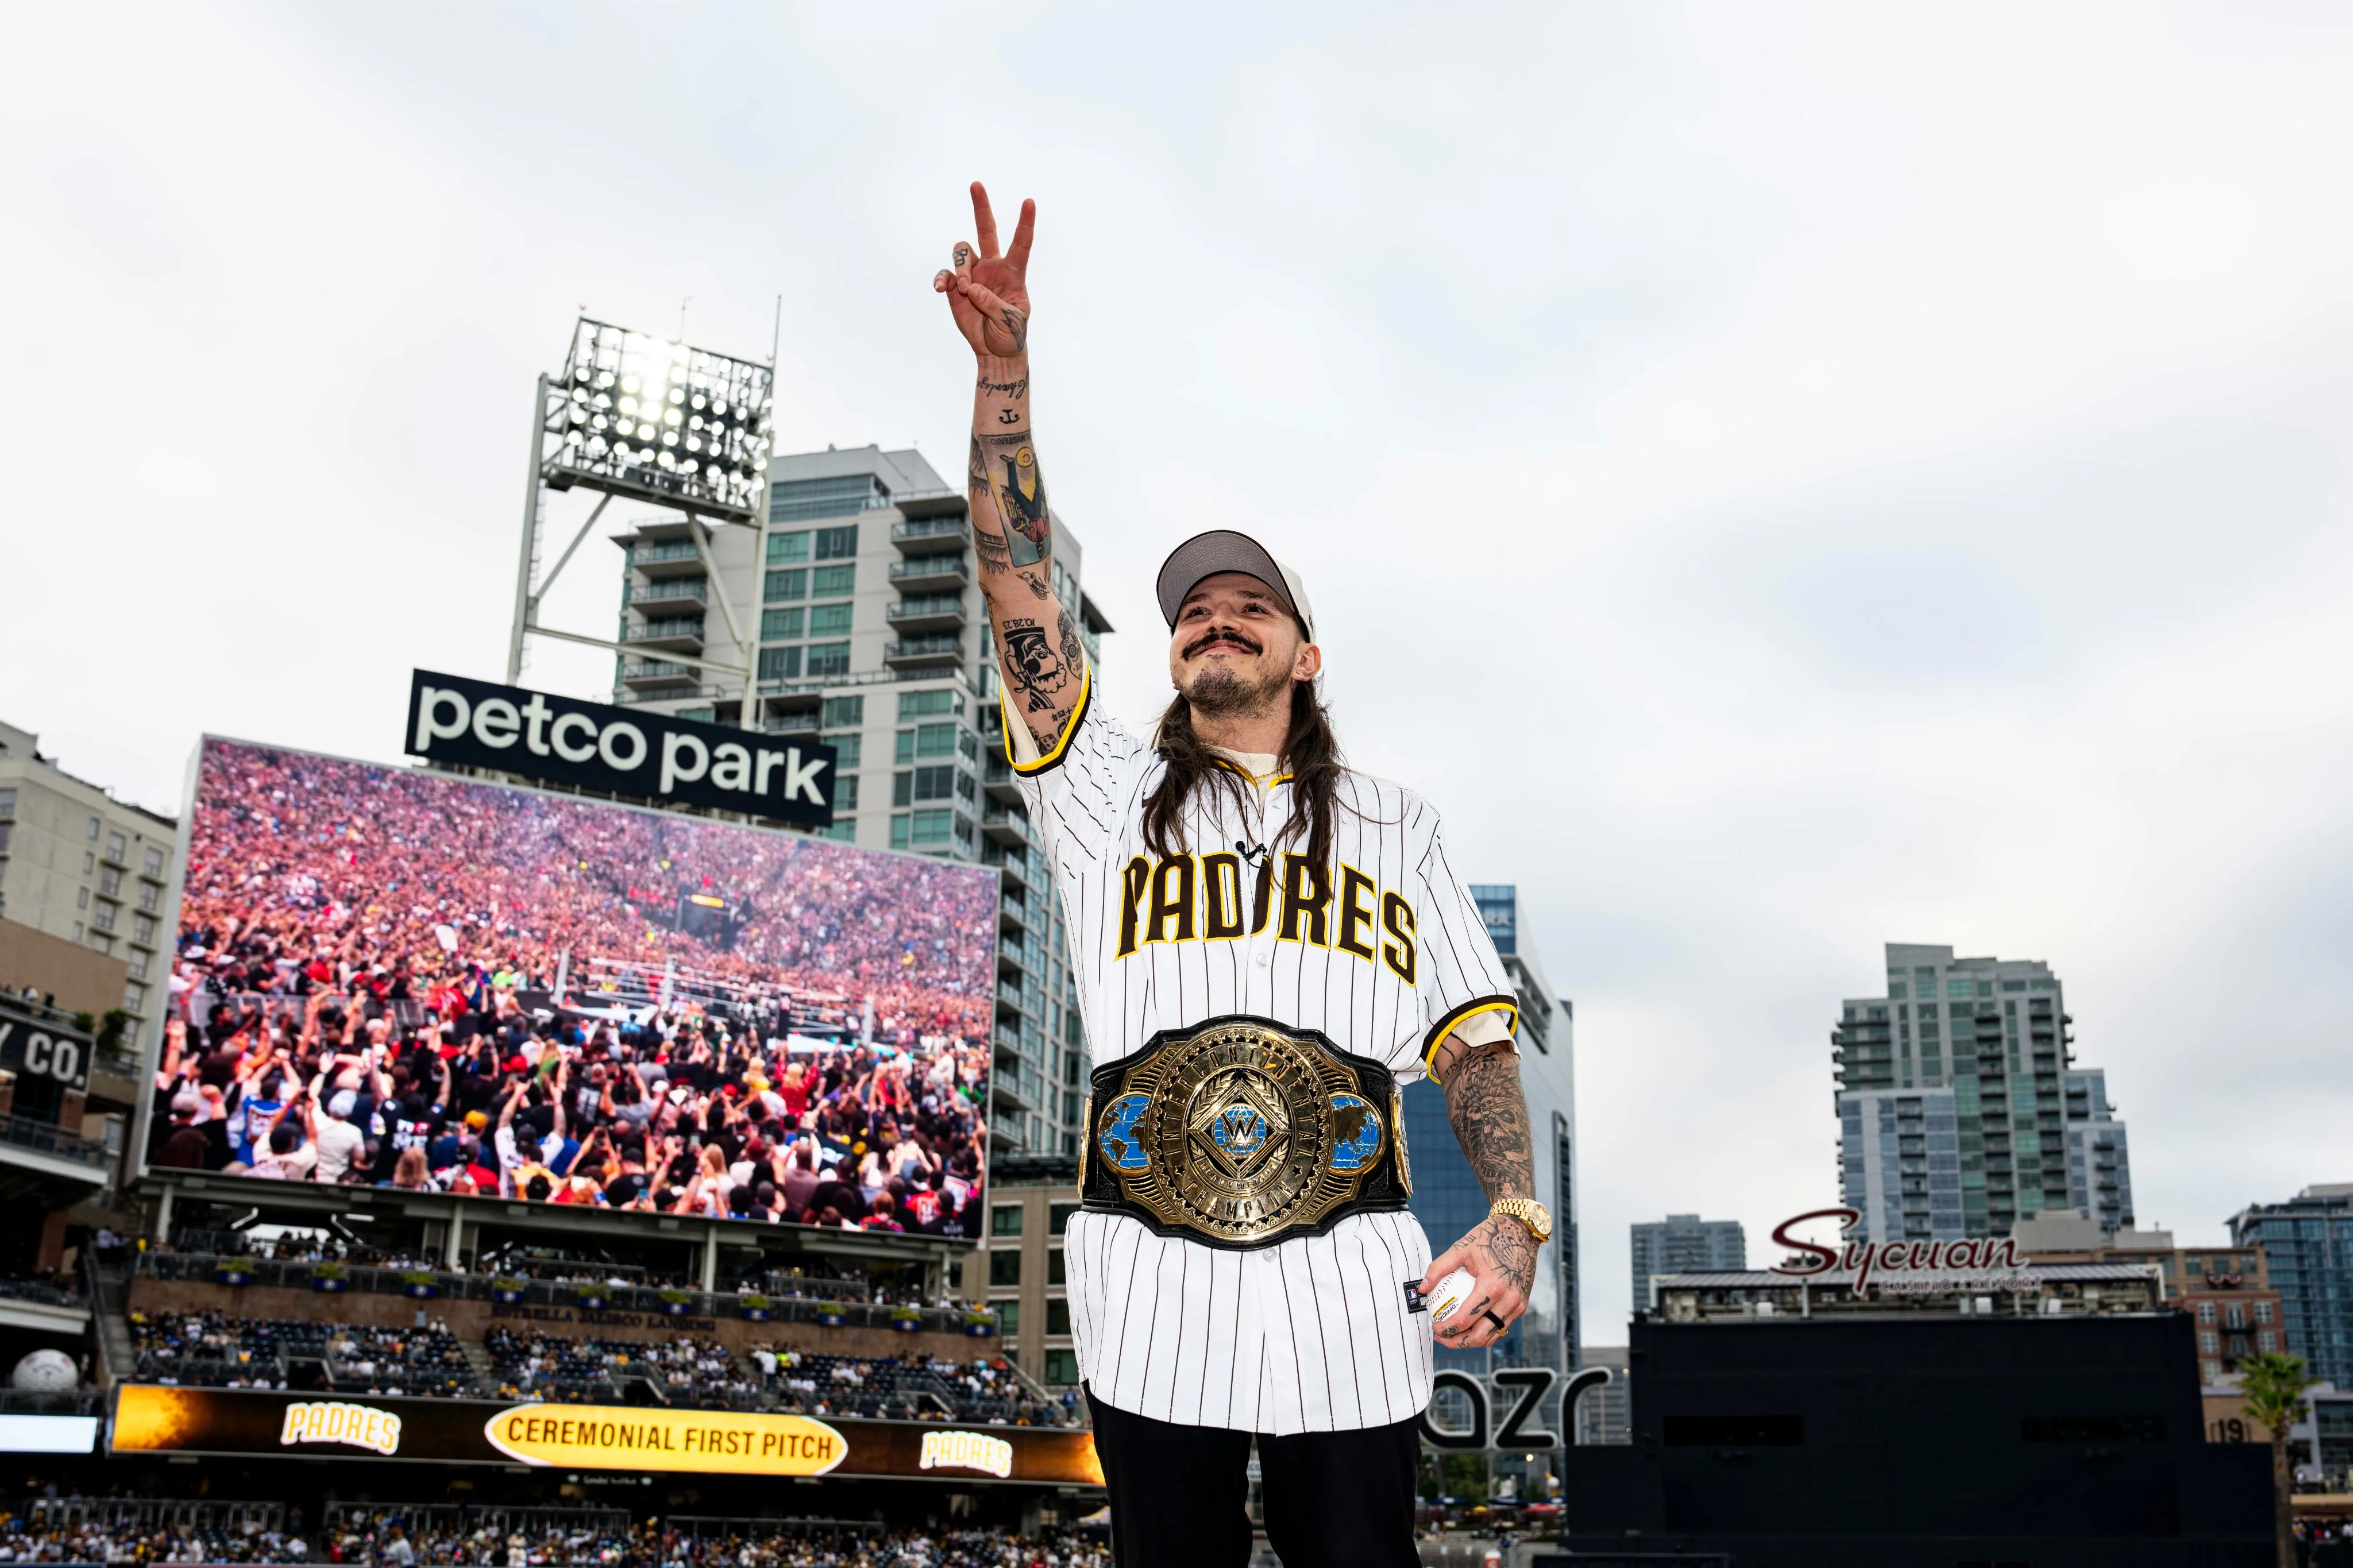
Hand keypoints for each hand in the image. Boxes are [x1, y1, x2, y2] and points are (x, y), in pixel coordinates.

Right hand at [933, 181, 1033, 358]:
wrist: (995, 349)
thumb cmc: (1011, 333)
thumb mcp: (1011, 322)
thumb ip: (993, 304)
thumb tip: (972, 288)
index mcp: (1013, 272)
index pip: (1021, 243)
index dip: (1025, 223)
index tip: (1029, 201)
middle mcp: (992, 266)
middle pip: (986, 230)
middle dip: (981, 207)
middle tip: (976, 184)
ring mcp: (973, 274)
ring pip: (962, 251)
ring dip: (961, 267)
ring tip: (965, 289)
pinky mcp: (955, 287)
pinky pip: (945, 274)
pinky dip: (942, 279)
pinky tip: (940, 288)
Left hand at [1420, 1212, 1537, 1349]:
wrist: (1520, 1231)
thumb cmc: (1489, 1237)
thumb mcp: (1461, 1248)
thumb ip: (1439, 1268)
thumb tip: (1422, 1288)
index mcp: (1492, 1286)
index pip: (1465, 1319)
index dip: (1446, 1328)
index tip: (1434, 1327)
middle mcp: (1508, 1300)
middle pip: (1479, 1336)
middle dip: (1457, 1342)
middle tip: (1440, 1337)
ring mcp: (1517, 1305)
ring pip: (1492, 1336)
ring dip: (1471, 1341)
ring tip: (1453, 1336)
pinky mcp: (1522, 1306)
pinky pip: (1501, 1327)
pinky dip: (1485, 1332)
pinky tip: (1470, 1327)